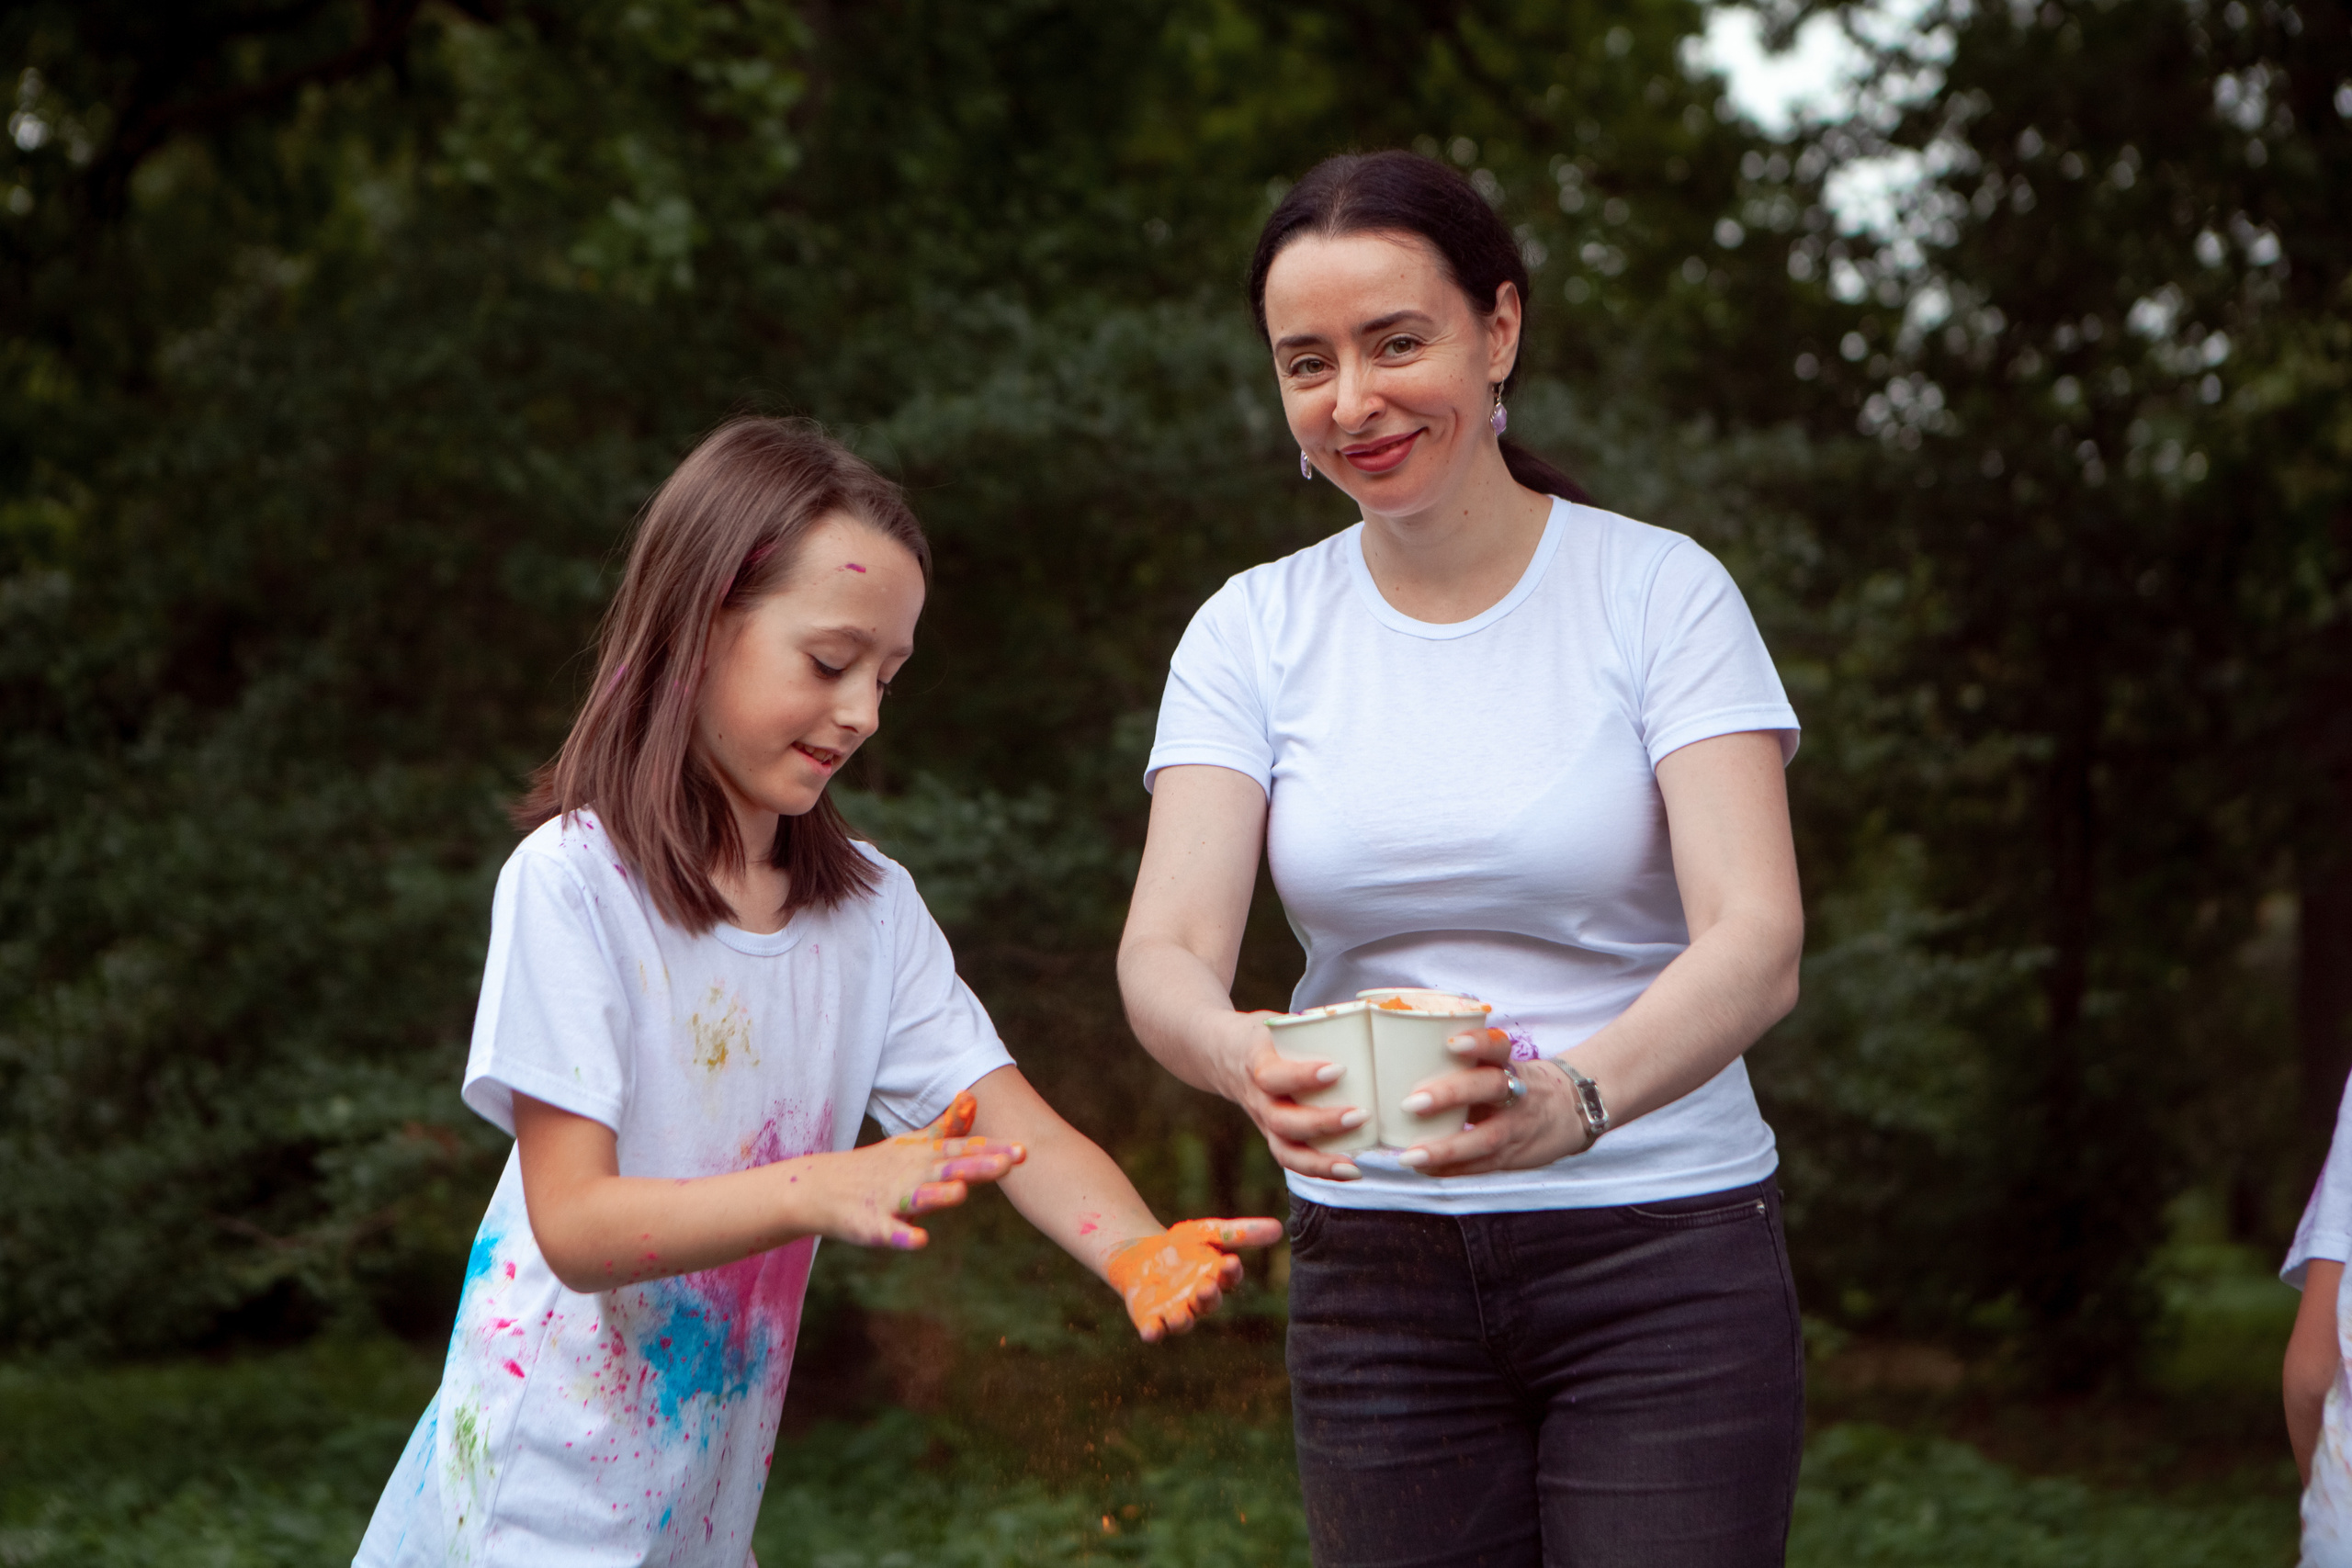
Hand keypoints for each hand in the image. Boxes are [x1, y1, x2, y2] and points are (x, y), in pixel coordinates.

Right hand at [807, 1092, 1024, 1248]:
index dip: (992, 1151)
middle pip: (947, 1169)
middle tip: (1008, 1163)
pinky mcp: (871, 1223)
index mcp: (922, 1156)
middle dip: (977, 1166)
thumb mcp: (912, 1143)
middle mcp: (910, 1173)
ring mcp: (889, 1197)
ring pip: (918, 1196)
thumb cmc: (876, 1167)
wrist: (820, 1187)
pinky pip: (889, 1231)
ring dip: (939, 1195)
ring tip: (961, 1195)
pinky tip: (920, 1240)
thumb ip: (946, 1126)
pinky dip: (903, 1235)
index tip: (1024, 1150)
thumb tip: (972, 1098)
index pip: (962, 1150)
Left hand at [1105, 1217, 1285, 1340]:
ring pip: (1183, 1321)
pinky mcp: (1151, 1319)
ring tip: (1179, 1315)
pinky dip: (1153, 1332)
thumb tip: (1280, 1227)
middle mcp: (1199, 1299)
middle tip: (1205, 1287)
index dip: (1231, 1271)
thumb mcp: (1209, 1232)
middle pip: (1208, 1302)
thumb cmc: (1184, 1245)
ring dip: (1182, 1320)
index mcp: (1217, 1278)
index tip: (1231, 1262)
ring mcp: (1175, 1311)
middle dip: (1207, 1296)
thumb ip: (1240, 1233)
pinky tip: (1150, 1332)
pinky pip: (1154, 1330)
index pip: (1229, 1277)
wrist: (1142, 1255)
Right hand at [1219, 1012, 1371, 1181]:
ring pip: (1284, 1150)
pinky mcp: (1272, 1136)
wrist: (1221, 1054)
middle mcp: (1257, 1098)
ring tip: (1355, 1164)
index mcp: (1255, 1061)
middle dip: (1322, 1123)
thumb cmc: (1265, 1035)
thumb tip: (1372, 1015)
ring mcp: (1263, 1122)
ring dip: (1321, 1160)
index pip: (1273, 1075)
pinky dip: (1319, 1170)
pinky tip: (1350, 1172)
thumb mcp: (1280, 1023)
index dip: (1302, 1076)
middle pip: (1282, 1120)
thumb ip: (1314, 1025)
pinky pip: (1291, 1159)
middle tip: (1361, 1115)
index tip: (1338, 1069)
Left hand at [1392, 1029, 1594, 1176]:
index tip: (1451, 1043)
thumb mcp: (1503, 1068)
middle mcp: (1517, 1094)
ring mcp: (1518, 1127)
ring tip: (1410, 1157)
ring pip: (1485, 1137)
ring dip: (1445, 1149)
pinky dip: (1452, 1169)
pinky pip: (1483, 1165)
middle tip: (1411, 1103)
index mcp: (1509, 1066)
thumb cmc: (1520, 1084)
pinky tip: (1424, 1170)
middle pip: (1488, 1089)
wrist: (1576, 1110)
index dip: (1478, 1043)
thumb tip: (1399, 1069)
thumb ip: (1465, 1070)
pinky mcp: (1515, 1156)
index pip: (1497, 1048)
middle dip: (1450, 1095)